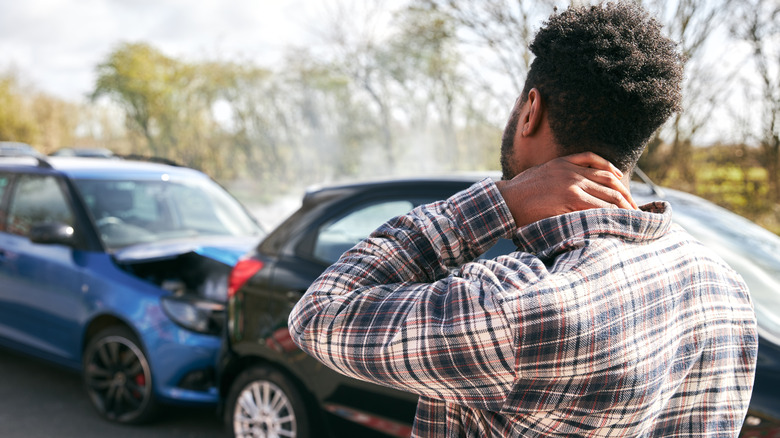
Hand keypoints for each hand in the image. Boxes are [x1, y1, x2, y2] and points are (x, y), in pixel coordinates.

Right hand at [496, 152, 637, 227]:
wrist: (505, 200)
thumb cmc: (519, 192)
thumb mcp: (540, 174)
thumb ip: (558, 174)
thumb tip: (571, 188)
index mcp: (565, 162)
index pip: (601, 166)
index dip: (617, 180)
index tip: (625, 192)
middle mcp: (572, 171)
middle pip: (610, 181)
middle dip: (626, 196)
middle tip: (635, 209)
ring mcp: (572, 185)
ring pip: (607, 195)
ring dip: (623, 207)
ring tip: (632, 218)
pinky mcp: (570, 199)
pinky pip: (597, 206)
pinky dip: (609, 213)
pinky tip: (617, 220)